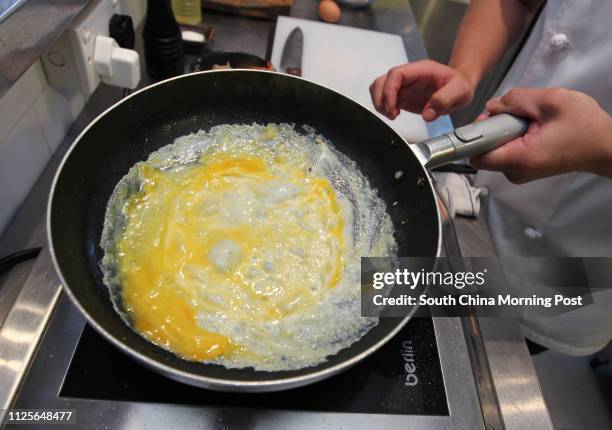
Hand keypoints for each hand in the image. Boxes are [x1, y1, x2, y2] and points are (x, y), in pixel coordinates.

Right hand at [369, 60, 474, 121]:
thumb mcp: (460, 91)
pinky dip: (384, 108)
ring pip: (379, 89)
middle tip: (391, 114)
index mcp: (420, 70)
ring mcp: (404, 86)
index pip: (395, 74)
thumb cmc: (460, 85)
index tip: (393, 108)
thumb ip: (444, 100)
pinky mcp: (402, 96)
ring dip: (380, 103)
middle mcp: (408, 77)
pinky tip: (394, 115)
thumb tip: (428, 114)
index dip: (389, 91)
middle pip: (382, 81)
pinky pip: (384, 99)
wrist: (460, 88)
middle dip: (381, 99)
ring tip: (392, 115)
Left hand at [470, 88, 611, 182]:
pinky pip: (505, 149)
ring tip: (531, 122)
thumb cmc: (585, 126)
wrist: (605, 145)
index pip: (477, 155)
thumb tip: (492, 105)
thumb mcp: (552, 101)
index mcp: (521, 158)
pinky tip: (532, 129)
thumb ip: (517, 100)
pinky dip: (513, 136)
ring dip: (505, 130)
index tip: (485, 120)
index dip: (475, 136)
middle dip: (493, 127)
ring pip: (495, 148)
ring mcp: (518, 172)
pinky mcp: (522, 168)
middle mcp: (515, 171)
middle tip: (516, 114)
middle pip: (484, 149)